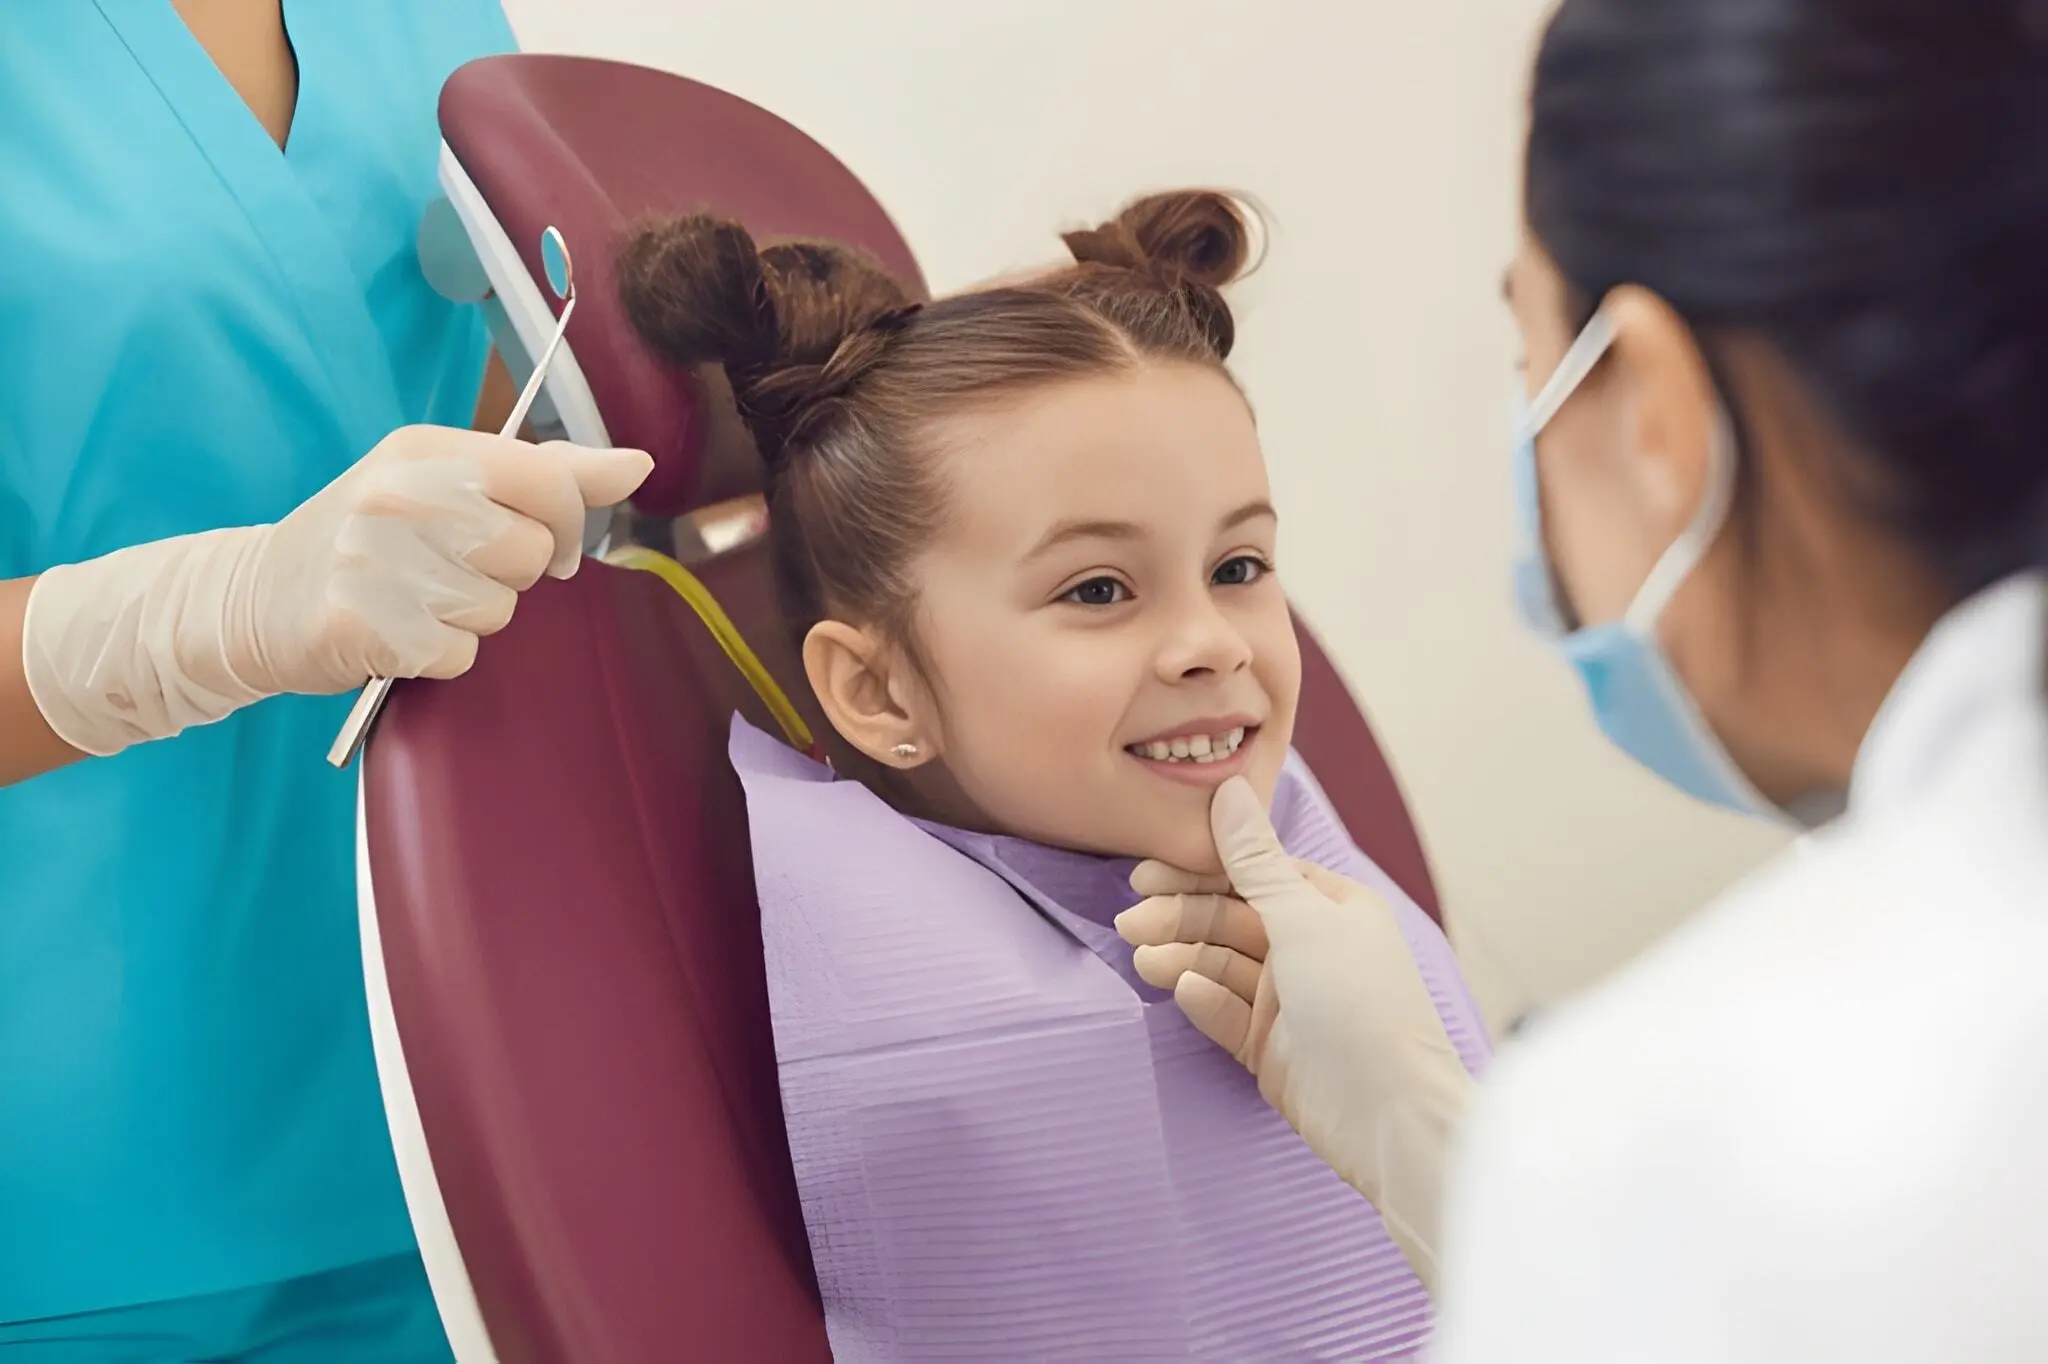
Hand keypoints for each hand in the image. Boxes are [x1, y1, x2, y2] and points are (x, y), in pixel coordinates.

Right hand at [235, 426, 650, 691]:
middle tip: (450, 570)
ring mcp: (376, 560)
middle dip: (509, 574)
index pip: (549, 480)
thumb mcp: (446, 485)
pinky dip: (436, 656)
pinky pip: (458, 655)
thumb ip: (545, 475)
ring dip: (470, 619)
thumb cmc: (367, 541)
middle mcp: (400, 496)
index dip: (568, 523)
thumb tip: (636, 465)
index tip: (546, 541)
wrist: (252, 600)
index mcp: (425, 449)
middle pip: (532, 551)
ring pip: (499, 609)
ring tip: (416, 600)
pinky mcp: (363, 625)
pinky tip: (396, 633)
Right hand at [1114, 776, 1473, 1292]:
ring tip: (1144, 961)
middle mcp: (1310, 946)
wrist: (1387, 1113)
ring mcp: (1289, 998)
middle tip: (1129, 924)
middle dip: (1179, 917)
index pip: (1252, 872)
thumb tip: (1228, 789)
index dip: (1197, 870)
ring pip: (1220, 964)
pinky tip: (1184, 991)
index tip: (1144, 874)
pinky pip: (1225, 1010)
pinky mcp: (1269, 1046)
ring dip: (1181, 956)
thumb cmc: (1359, 1002)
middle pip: (1229, 918)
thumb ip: (1254, 859)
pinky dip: (1203, 998)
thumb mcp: (1303, 917)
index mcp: (1330, 905)